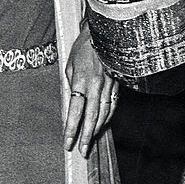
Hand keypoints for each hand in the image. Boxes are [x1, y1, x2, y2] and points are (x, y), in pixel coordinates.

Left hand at [63, 26, 118, 157]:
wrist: (103, 32)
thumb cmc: (83, 48)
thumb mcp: (70, 66)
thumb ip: (70, 87)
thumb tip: (70, 107)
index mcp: (81, 80)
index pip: (75, 111)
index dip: (71, 129)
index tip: (67, 142)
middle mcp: (96, 85)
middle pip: (91, 116)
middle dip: (86, 136)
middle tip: (82, 151)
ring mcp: (109, 84)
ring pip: (104, 113)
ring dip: (97, 129)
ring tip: (90, 141)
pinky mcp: (117, 83)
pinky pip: (113, 104)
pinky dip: (108, 117)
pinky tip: (103, 124)